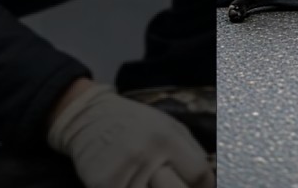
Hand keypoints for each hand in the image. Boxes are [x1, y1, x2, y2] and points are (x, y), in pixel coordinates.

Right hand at [48, 80, 212, 187]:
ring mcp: (122, 173)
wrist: (89, 117)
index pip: (199, 174)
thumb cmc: (137, 123)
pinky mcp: (103, 185)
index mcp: (166, 139)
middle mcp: (145, 156)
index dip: (204, 186)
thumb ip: (191, 153)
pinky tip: (137, 183)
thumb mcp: (170, 126)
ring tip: (153, 180)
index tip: (200, 186)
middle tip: (176, 184)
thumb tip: (209, 183)